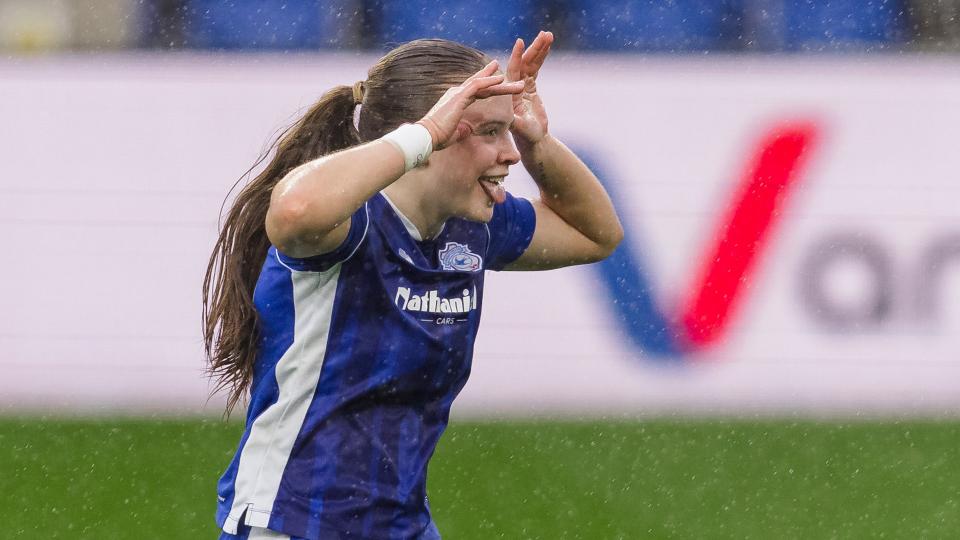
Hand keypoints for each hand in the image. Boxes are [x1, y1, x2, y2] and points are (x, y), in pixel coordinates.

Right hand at [418, 60, 523, 149]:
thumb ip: (462, 129)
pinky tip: (501, 79)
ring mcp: (458, 93)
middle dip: (497, 79)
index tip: (498, 78)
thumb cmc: (438, 137)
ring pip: (483, 84)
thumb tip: (467, 129)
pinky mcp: (459, 97)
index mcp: (456, 100)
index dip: (487, 83)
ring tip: (518, 83)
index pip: (475, 89)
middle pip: (481, 83)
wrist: (427, 136)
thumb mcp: (455, 132)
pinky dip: (489, 82)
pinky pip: (477, 86)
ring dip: (501, 83)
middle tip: (513, 76)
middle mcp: (457, 93)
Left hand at [506, 31, 553, 147]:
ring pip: (530, 63)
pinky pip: (535, 68)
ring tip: (548, 34)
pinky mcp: (530, 86)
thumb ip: (515, 120)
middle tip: (543, 35)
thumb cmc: (525, 135)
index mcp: (509, 93)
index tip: (520, 43)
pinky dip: (541, 57)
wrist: (533, 139)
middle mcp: (513, 86)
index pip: (512, 72)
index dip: (516, 57)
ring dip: (539, 49)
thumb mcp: (518, 128)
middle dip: (533, 49)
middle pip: (523, 63)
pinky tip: (547, 45)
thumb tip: (510, 116)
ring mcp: (521, 85)